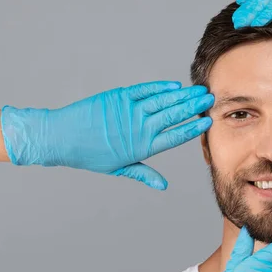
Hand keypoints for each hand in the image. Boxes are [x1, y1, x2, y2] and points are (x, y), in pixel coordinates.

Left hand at [0, 81, 213, 189]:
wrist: (61, 138)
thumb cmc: (89, 155)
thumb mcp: (118, 168)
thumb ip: (144, 174)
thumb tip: (163, 186)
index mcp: (143, 147)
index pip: (175, 136)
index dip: (193, 128)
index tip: (207, 120)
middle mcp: (140, 128)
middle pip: (174, 115)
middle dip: (194, 106)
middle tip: (210, 98)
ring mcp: (130, 111)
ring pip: (163, 101)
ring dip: (183, 95)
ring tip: (198, 90)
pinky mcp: (119, 98)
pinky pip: (144, 91)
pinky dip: (160, 88)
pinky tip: (174, 86)